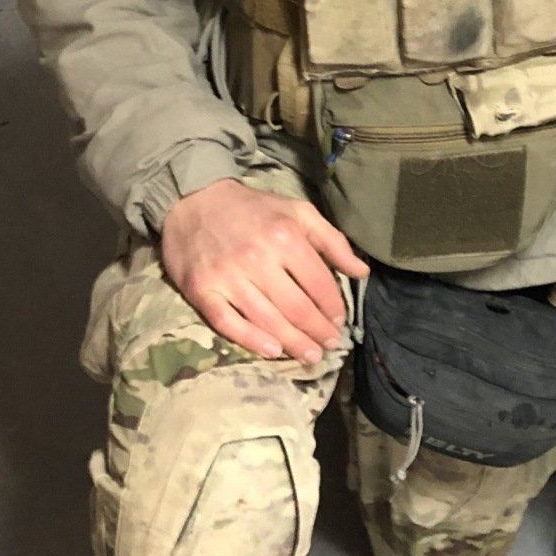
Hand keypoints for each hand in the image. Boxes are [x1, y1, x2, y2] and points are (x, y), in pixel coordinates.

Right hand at [160, 178, 367, 362]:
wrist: (194, 199)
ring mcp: (227, 277)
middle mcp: (257, 258)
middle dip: (318, 332)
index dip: (333, 308)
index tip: (339, 323)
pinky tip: (272, 351)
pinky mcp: (201, 290)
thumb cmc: (253, 209)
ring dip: (294, 343)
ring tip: (311, 356)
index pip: (319, 284)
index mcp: (285, 236)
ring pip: (267, 320)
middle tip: (330, 346)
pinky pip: (228, 323)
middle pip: (296, 308)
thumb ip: (332, 241)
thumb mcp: (298, 212)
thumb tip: (361, 272)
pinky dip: (251, 341)